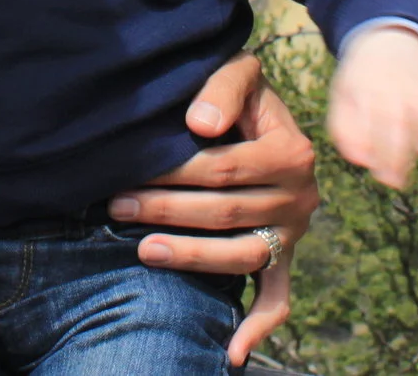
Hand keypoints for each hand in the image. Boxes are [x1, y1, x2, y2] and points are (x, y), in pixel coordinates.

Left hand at [107, 51, 318, 367]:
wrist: (267, 109)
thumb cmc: (241, 91)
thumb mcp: (239, 71)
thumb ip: (223, 87)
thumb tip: (198, 125)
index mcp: (292, 151)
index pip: (226, 168)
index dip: (177, 171)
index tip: (133, 170)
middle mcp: (300, 196)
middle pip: (226, 212)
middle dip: (166, 210)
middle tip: (117, 204)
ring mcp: (292, 231)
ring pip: (242, 256)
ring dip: (192, 257)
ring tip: (143, 249)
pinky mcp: (284, 255)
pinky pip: (277, 297)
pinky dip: (258, 325)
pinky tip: (232, 352)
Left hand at [326, 25, 417, 190]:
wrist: (387, 42)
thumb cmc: (362, 83)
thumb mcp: (343, 100)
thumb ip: (346, 133)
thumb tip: (362, 160)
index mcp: (366, 90)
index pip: (369, 125)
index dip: (376, 151)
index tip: (378, 172)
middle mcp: (395, 88)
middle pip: (399, 122)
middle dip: (399, 155)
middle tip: (397, 181)